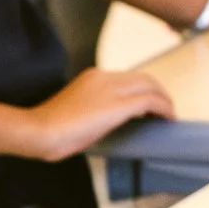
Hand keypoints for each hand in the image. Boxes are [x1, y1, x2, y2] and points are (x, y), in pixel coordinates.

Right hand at [22, 67, 173, 160]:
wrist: (39, 130)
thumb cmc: (50, 129)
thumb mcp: (76, 111)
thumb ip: (94, 109)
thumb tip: (108, 122)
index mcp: (93, 76)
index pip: (127, 78)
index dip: (143, 89)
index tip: (149, 105)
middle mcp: (104, 77)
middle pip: (144, 78)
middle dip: (159, 92)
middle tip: (166, 109)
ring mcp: (111, 90)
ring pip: (151, 86)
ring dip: (165, 100)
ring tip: (169, 115)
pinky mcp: (118, 105)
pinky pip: (151, 101)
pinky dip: (164, 109)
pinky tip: (169, 119)